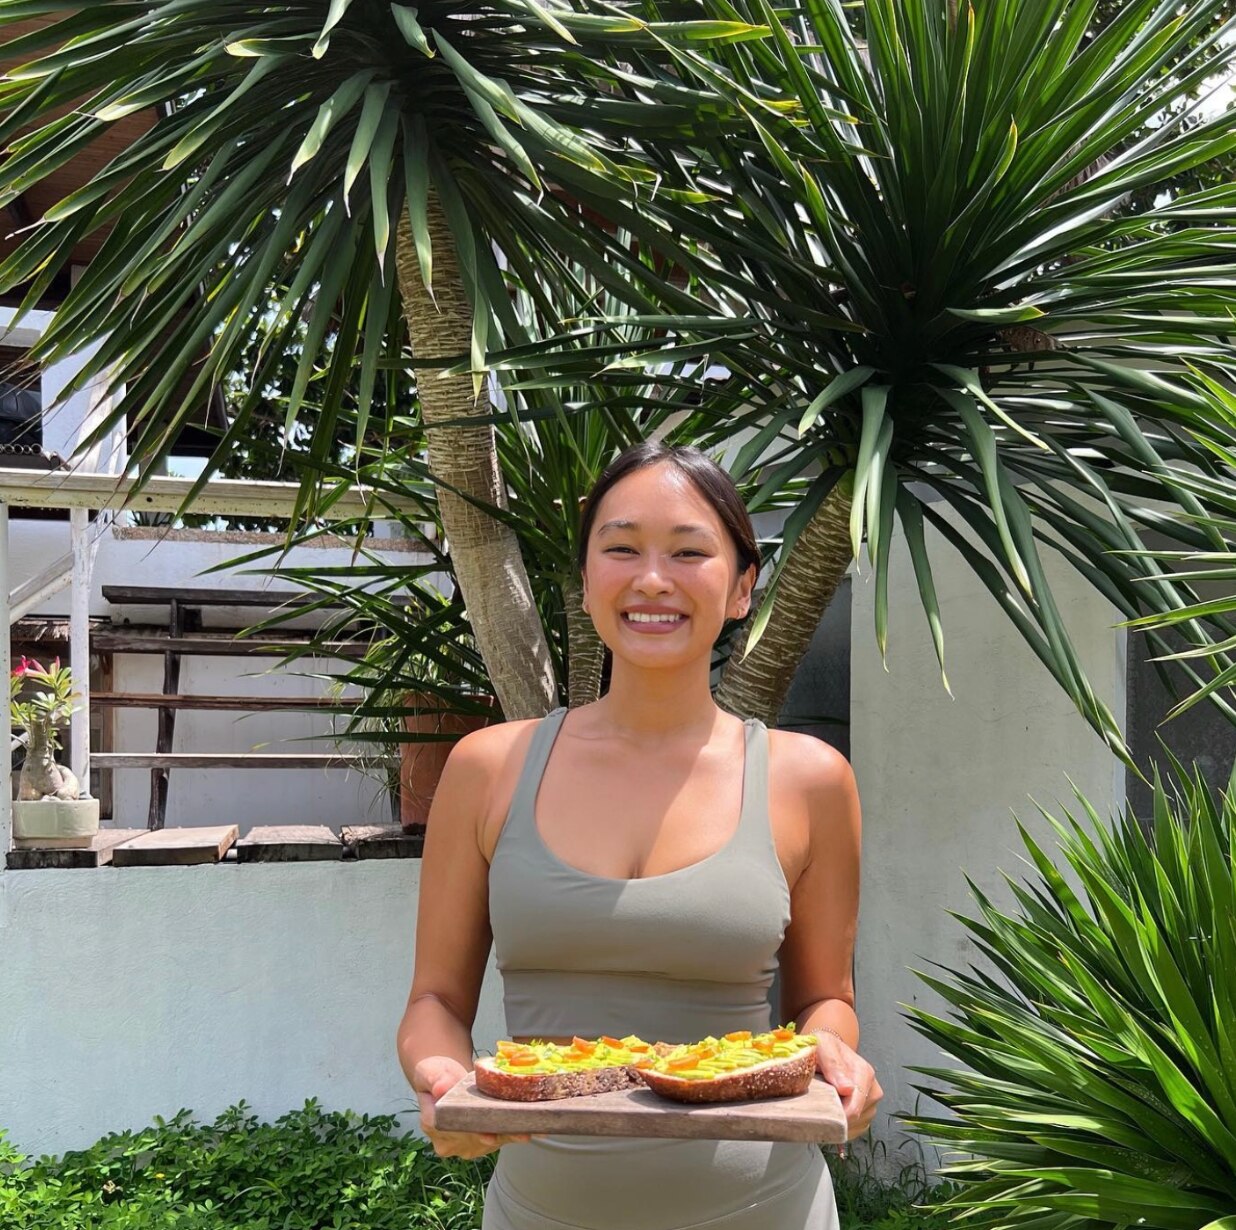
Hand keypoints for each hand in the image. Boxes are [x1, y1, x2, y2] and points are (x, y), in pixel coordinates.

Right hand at [413, 1055, 531, 1158]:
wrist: (445, 1080)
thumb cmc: (437, 1074)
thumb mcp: (431, 1070)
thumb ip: (435, 1078)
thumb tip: (441, 1089)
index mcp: (433, 1124)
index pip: (452, 1132)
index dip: (473, 1135)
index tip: (491, 1136)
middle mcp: (449, 1141)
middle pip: (477, 1139)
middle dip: (501, 1134)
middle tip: (523, 1132)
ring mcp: (467, 1145)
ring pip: (492, 1140)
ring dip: (512, 1134)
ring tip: (533, 1128)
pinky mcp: (483, 1142)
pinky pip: (501, 1138)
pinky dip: (517, 1132)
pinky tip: (535, 1128)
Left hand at [814, 1033, 881, 1142]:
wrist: (828, 1049)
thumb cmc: (824, 1048)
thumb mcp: (823, 1048)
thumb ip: (833, 1066)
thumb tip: (847, 1089)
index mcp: (865, 1073)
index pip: (855, 1107)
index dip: (838, 1116)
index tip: (821, 1116)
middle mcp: (873, 1089)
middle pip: (857, 1118)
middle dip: (838, 1118)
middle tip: (819, 1110)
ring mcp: (872, 1102)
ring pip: (858, 1125)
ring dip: (840, 1123)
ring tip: (825, 1109)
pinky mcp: (867, 1111)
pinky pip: (858, 1128)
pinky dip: (845, 1127)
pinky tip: (833, 1117)